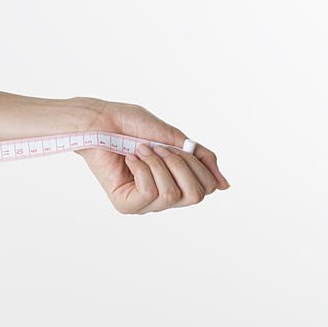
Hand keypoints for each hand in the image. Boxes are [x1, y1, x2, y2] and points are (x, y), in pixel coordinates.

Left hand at [67, 96, 229, 213]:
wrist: (103, 121)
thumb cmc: (133, 126)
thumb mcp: (177, 139)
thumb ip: (202, 160)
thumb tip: (224, 185)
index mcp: (175, 183)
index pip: (207, 188)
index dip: (195, 164)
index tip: (173, 146)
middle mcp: (162, 198)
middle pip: (195, 196)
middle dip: (180, 165)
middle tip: (157, 148)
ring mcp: (144, 204)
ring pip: (171, 194)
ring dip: (158, 164)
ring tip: (140, 152)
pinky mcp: (126, 205)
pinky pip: (150, 192)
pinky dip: (142, 169)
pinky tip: (129, 160)